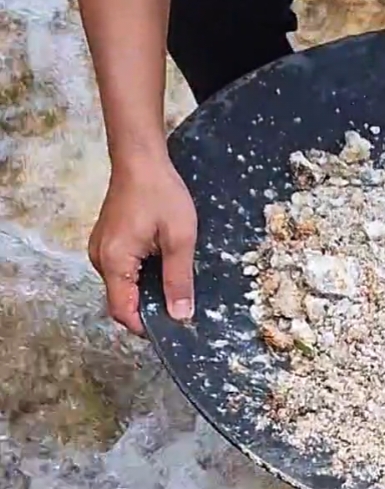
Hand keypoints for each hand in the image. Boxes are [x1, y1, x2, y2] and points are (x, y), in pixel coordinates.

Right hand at [88, 155, 196, 334]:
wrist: (141, 160)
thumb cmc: (160, 194)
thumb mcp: (180, 239)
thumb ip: (179, 280)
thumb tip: (181, 315)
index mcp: (114, 261)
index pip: (123, 311)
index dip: (146, 327)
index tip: (172, 329)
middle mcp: (100, 259)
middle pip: (122, 302)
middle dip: (149, 310)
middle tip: (180, 307)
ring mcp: (101, 250)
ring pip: (123, 287)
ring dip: (146, 292)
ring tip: (174, 285)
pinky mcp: (107, 243)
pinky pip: (122, 272)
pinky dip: (141, 277)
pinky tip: (162, 268)